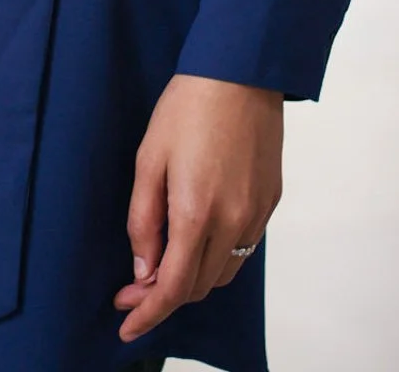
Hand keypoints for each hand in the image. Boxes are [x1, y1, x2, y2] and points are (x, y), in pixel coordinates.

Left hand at [114, 73, 282, 345]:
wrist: (240, 73)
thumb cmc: (187, 108)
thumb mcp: (148, 158)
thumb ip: (144, 219)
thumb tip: (143, 268)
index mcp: (197, 213)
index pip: (174, 287)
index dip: (149, 313)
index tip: (127, 325)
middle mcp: (233, 223)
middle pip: (199, 286)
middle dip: (164, 296)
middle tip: (132, 289)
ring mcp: (256, 215)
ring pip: (223, 273)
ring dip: (192, 280)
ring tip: (162, 266)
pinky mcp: (270, 203)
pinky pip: (242, 248)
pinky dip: (217, 258)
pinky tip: (196, 240)